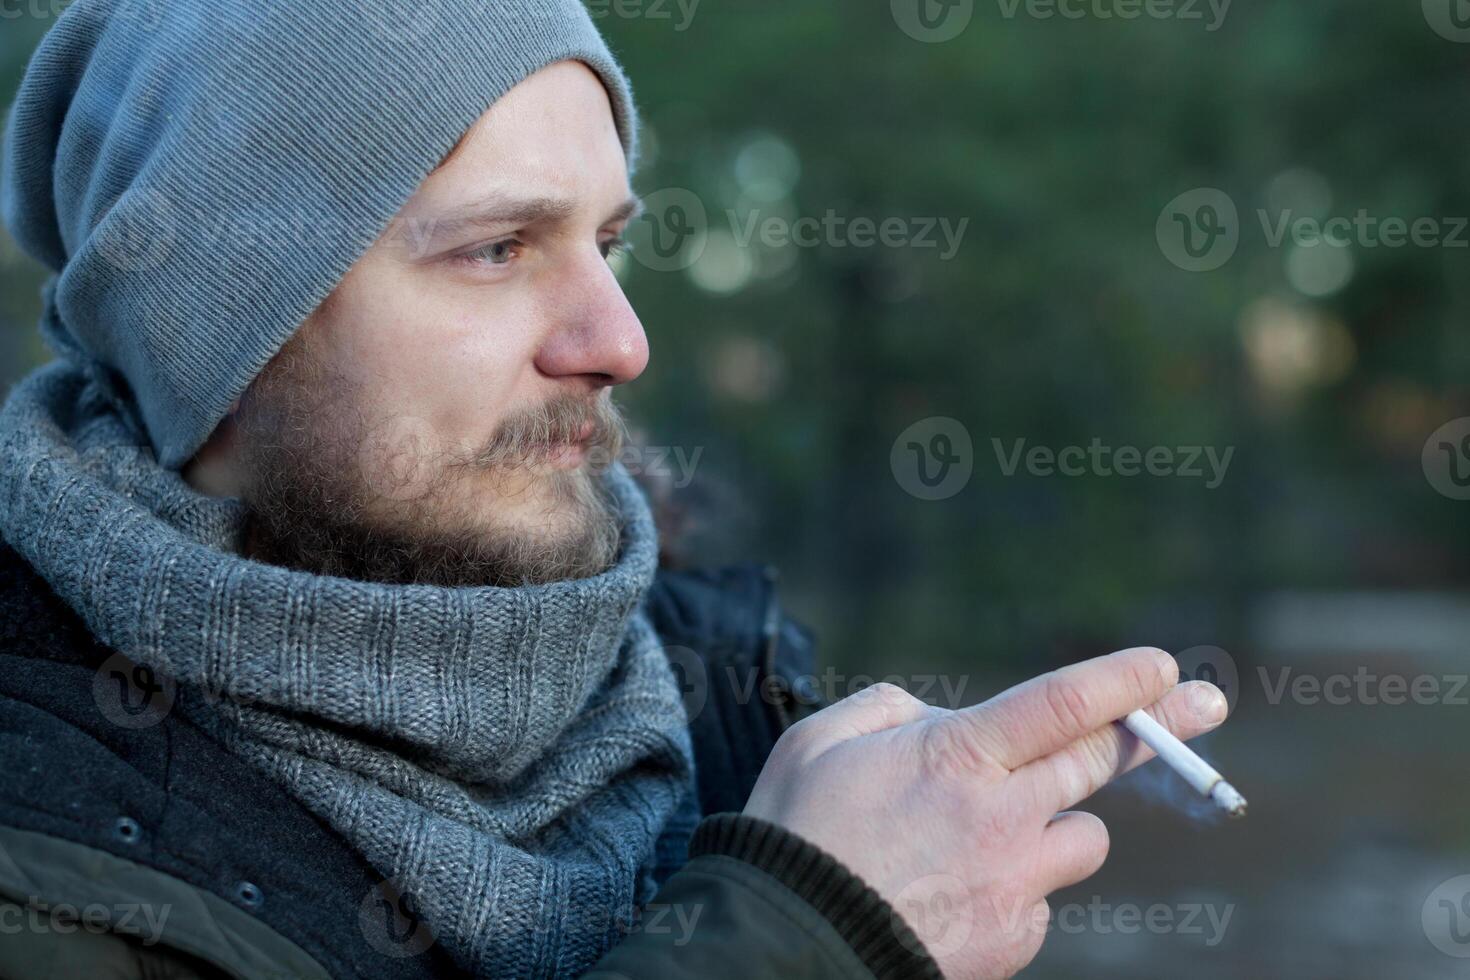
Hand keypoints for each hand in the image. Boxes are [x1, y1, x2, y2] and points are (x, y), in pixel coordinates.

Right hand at [741, 647, 1227, 978]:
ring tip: (990, 837)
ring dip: (1055, 826)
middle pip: (1098, 762)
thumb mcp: (819, 742)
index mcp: (957, 757)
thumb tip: (938, 721)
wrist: (790, 947)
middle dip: (1160, 727)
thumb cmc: (795, 835)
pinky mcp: (1014, 939)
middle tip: (1204, 706)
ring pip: (1082, 840)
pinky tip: (956, 893)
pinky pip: (1040, 901)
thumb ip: (890, 711)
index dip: (1121, 680)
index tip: (1167, 665)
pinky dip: (1014, 889)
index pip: (1063, 705)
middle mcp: (1002, 817)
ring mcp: (1015, 884)